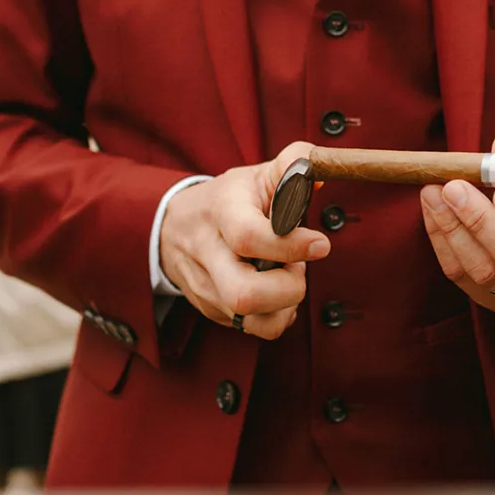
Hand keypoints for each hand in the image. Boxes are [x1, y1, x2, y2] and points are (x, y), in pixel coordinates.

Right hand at [159, 143, 330, 339]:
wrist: (174, 228)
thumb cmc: (228, 200)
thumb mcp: (254, 176)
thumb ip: (291, 166)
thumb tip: (319, 173)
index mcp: (220, 211)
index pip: (247, 236)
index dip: (289, 246)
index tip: (320, 244)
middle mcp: (207, 253)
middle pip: (244, 294)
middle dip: (288, 289)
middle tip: (298, 268)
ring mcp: (206, 287)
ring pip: (252, 321)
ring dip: (285, 305)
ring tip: (286, 278)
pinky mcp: (212, 310)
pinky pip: (254, 329)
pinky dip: (278, 317)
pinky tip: (278, 293)